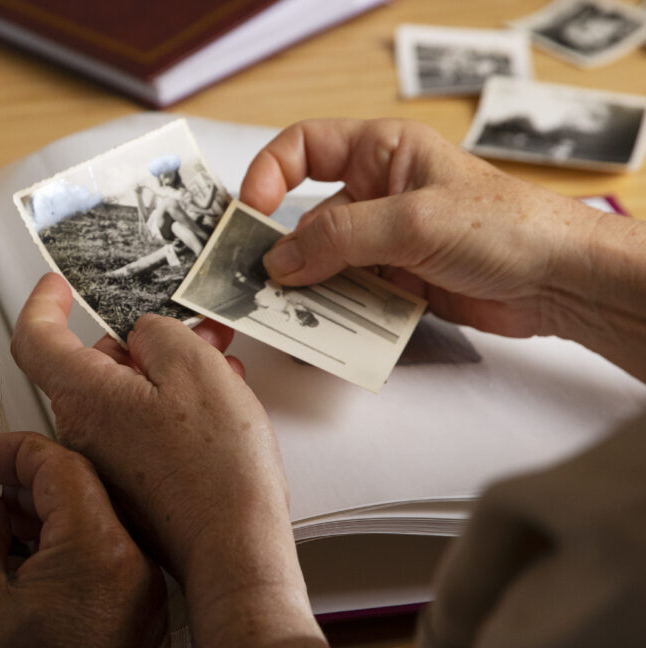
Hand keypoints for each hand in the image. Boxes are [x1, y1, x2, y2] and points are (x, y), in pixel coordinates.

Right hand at [0, 433, 165, 647]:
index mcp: (100, 552)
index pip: (63, 466)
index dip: (15, 451)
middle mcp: (136, 570)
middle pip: (86, 494)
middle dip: (30, 484)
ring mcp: (145, 601)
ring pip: (95, 531)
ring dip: (47, 521)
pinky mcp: (140, 628)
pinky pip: (105, 567)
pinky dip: (66, 555)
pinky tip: (27, 571)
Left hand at [12, 273, 281, 586]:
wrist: (234, 547)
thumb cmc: (216, 471)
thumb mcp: (196, 369)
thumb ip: (160, 334)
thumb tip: (147, 336)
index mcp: (86, 397)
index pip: (36, 338)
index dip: (44, 303)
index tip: (58, 287)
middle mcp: (83, 432)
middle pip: (93, 366)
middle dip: (141, 343)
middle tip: (193, 333)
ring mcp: (105, 463)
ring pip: (124, 398)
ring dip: (166, 376)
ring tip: (221, 371)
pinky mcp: (130, 486)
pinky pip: (139, 431)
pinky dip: (170, 411)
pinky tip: (215, 411)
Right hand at [241, 117, 611, 338]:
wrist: (562, 282)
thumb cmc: (507, 227)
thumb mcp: (414, 221)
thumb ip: (340, 237)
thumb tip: (279, 260)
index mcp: (381, 152)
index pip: (303, 148)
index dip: (268, 174)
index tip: (250, 212)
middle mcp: (377, 193)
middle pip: (305, 218)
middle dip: (283, 252)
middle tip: (257, 284)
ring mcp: (385, 241)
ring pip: (323, 265)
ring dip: (308, 291)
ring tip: (290, 317)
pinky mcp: (396, 283)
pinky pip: (348, 298)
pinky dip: (335, 316)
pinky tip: (326, 334)